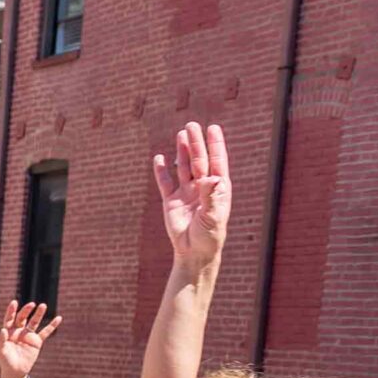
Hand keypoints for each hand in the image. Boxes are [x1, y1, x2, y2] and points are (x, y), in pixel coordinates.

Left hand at [0, 301, 61, 377]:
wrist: (16, 371)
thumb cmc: (6, 361)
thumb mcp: (1, 351)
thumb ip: (2, 340)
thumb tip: (3, 329)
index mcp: (8, 332)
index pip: (10, 318)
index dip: (11, 310)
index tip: (14, 302)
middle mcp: (18, 331)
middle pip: (22, 318)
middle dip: (26, 311)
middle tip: (32, 304)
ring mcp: (28, 335)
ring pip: (34, 322)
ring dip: (38, 314)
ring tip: (43, 306)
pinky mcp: (37, 341)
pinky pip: (45, 332)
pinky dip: (52, 326)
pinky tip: (58, 318)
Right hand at [153, 121, 230, 274]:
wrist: (194, 252)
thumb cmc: (210, 235)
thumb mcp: (213, 216)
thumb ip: (211, 196)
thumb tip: (211, 177)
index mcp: (217, 188)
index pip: (216, 161)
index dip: (214, 145)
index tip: (212, 128)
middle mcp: (203, 187)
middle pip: (199, 160)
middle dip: (196, 143)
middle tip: (192, 125)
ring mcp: (186, 193)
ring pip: (183, 167)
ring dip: (182, 151)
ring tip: (180, 134)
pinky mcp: (171, 201)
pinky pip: (165, 182)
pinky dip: (162, 171)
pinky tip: (160, 158)